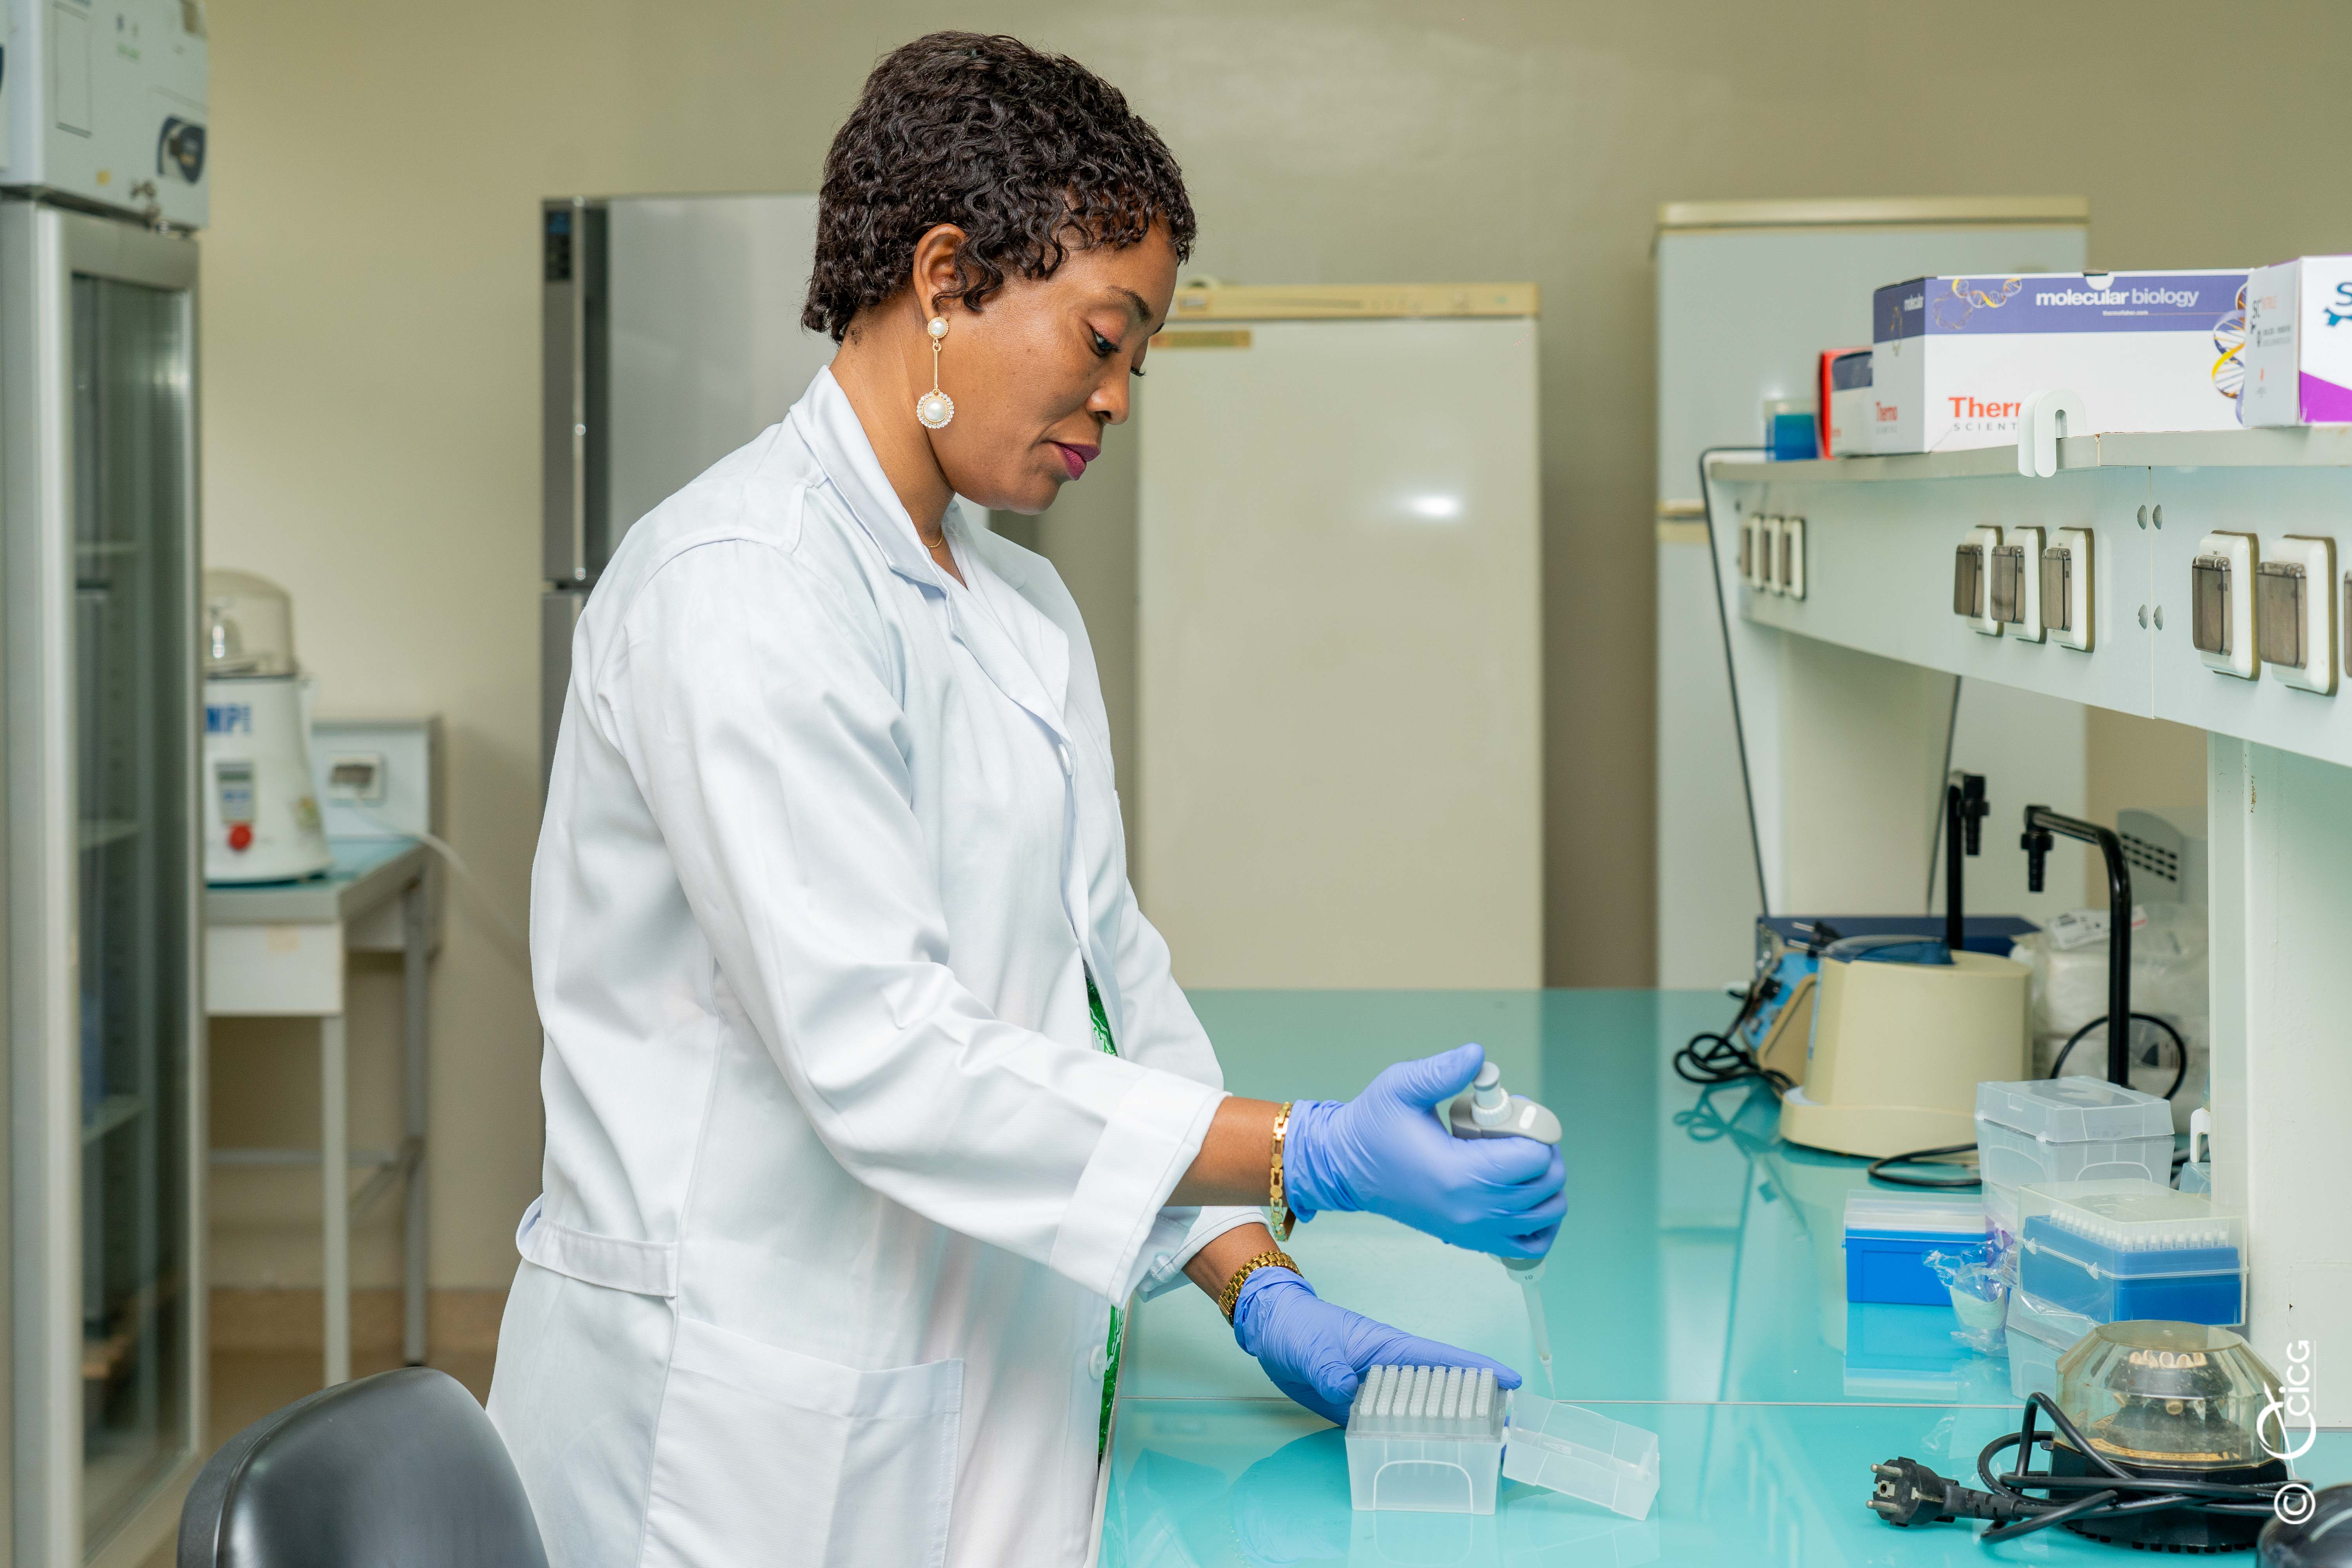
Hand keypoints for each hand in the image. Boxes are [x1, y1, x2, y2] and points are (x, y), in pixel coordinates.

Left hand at [1232, 1266, 1518, 1425]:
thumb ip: (1331, 1368)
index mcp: (1390, 1348)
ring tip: (1478, 1450)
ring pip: (1417, 1412)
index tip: (1512, 1380)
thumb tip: (1346, 1390)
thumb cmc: (1298, 1326)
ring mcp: (1375, 1390)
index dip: (1478, 1369)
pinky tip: (1421, 1455)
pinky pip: (1386, 1426)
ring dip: (1444, 1428)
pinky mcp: (1355, 1407)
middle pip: (1440, 1390)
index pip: (1443, 1359)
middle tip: (1506, 1433)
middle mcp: (1390, 1371)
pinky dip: (1403, 1439)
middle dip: (1473, 1407)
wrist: (1271, 1330)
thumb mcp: (1314, 1346)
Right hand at [1282, 1043, 1565, 1256]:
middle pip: (1548, 1185)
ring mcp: (1475, 1230)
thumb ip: (1441, 1070)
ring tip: (1519, 1155)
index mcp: (1459, 1175)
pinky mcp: (1472, 1239)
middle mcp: (1472, 1210)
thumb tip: (1479, 1055)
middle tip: (1517, 1126)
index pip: (1534, 1158)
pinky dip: (1541, 1220)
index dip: (1535, 1126)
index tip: (1513, 1108)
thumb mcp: (1399, 1087)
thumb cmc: (1372, 1127)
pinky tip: (1524, 1191)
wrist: (1347, 1169)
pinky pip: (1530, 1242)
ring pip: (1548, 1214)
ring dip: (1547, 1181)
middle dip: (1544, 1148)